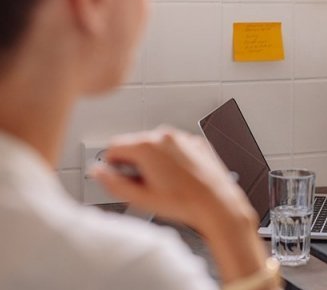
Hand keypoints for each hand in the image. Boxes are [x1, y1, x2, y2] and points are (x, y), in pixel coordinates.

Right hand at [92, 127, 252, 231]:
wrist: (216, 202)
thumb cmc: (184, 202)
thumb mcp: (140, 198)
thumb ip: (113, 184)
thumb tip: (98, 173)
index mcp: (147, 146)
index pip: (113, 147)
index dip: (113, 165)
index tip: (119, 177)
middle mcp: (164, 136)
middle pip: (134, 144)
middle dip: (133, 162)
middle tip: (143, 184)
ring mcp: (182, 138)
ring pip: (155, 145)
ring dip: (152, 160)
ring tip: (162, 182)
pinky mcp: (195, 142)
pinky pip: (174, 146)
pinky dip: (171, 158)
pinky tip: (178, 176)